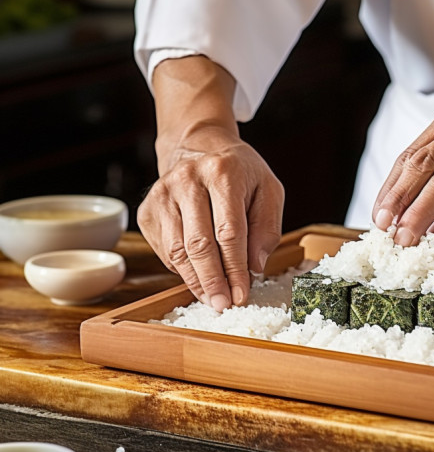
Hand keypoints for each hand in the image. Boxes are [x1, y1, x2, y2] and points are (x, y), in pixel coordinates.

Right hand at [139, 126, 283, 310]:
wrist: (199, 147)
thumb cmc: (240, 173)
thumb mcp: (268, 190)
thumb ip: (268, 227)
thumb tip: (255, 266)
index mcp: (222, 173)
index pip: (229, 231)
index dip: (235, 268)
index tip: (242, 293)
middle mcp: (187, 180)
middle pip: (199, 243)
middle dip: (213, 280)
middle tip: (223, 304)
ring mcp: (162, 194)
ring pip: (176, 251)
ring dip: (195, 280)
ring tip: (211, 298)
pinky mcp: (148, 210)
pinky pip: (164, 250)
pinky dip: (181, 269)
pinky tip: (197, 277)